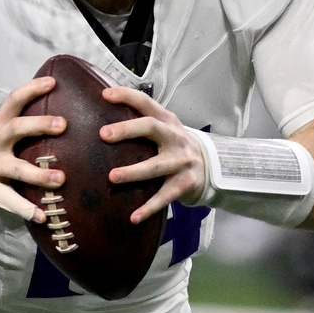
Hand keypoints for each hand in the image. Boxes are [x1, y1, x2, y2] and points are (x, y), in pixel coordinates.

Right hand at [0, 75, 65, 222]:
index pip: (13, 100)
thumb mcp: (5, 130)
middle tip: (63, 125)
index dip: (31, 89)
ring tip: (60, 179)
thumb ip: (27, 120)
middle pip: (15, 129)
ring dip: (38, 174)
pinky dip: (27, 209)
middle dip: (38, 125)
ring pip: (16, 168)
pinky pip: (11, 200)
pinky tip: (43, 216)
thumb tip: (66, 101)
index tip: (53, 82)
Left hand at [99, 86, 206, 223]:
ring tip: (112, 177)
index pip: (146, 103)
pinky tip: (133, 217)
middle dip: (128, 129)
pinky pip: (164, 196)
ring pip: (156, 166)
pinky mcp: (185, 183)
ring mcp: (181, 161)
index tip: (105, 95)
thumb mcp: (165, 129)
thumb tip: (102, 116)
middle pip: (151, 128)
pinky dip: (149, 207)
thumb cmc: (175, 146)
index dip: (127, 96)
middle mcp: (175, 138)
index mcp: (167, 121)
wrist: (211, 166)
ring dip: (134, 172)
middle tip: (104, 135)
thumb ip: (142, 123)